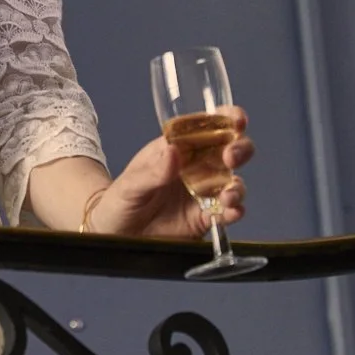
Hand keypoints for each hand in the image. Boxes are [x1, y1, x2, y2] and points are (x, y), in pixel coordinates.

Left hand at [86, 106, 253, 240]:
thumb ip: (152, 172)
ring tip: (228, 195)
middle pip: (230, 150)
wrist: (114, 236)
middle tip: (230, 157)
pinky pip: (228, 212)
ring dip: (237, 186)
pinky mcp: (205, 218)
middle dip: (239, 149)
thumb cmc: (119, 200)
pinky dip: (235, 211)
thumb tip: (173, 152)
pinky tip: (232, 212)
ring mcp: (203, 193)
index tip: (237, 119)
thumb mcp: (129, 184)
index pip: (208, 126)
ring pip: (233, 182)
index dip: (228, 118)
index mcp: (178, 147)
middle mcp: (196, 167)